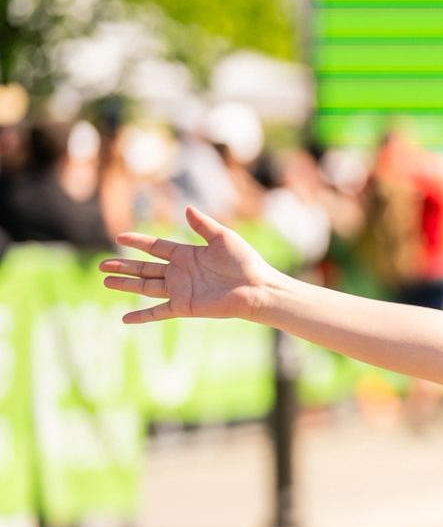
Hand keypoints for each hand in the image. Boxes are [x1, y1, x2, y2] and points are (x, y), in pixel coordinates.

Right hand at [99, 207, 280, 324]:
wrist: (257, 288)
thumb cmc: (245, 262)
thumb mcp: (223, 238)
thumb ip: (203, 225)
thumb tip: (186, 208)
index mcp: (187, 254)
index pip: (156, 247)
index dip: (137, 242)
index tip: (119, 237)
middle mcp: (180, 273)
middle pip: (145, 268)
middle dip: (123, 266)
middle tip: (101, 265)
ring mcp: (181, 290)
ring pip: (146, 286)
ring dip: (125, 284)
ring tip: (105, 280)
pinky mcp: (184, 306)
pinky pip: (158, 312)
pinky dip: (142, 316)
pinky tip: (124, 319)